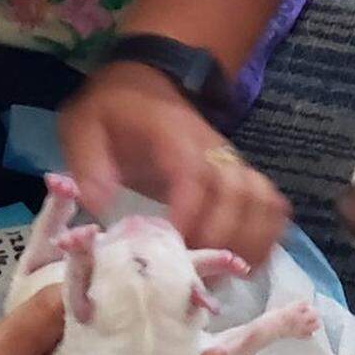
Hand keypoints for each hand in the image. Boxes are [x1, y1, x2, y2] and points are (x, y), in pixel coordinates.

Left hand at [60, 62, 288, 268]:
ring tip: (228, 274)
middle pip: (238, 194)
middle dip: (222, 237)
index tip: (176, 244)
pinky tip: (251, 262)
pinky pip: (271, 205)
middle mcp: (213, 148)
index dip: (192, 213)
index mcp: (172, 136)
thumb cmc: (113, 110)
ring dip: (251, 241)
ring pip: (262, 200)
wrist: (146, 80)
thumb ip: (88, 164)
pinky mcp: (242, 176)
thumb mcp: (83, 126)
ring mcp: (232, 162)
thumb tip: (101, 206)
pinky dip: (269, 234)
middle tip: (198, 271)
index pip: (195, 175)